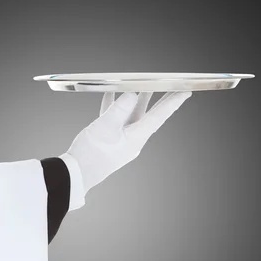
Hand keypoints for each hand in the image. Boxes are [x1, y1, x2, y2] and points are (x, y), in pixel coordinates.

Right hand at [63, 91, 191, 195]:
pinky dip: (114, 105)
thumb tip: (130, 95)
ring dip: (136, 99)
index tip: (185, 92)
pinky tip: (110, 95)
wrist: (75, 175)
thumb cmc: (90, 155)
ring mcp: (120, 140)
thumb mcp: (105, 128)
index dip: (172, 102)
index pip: (159, 116)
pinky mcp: (108, 140)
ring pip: (132, 114)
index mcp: (136, 138)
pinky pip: (115, 118)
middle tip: (171, 85)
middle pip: (148, 114)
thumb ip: (119, 108)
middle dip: (159, 98)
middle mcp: (132, 139)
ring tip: (141, 84)